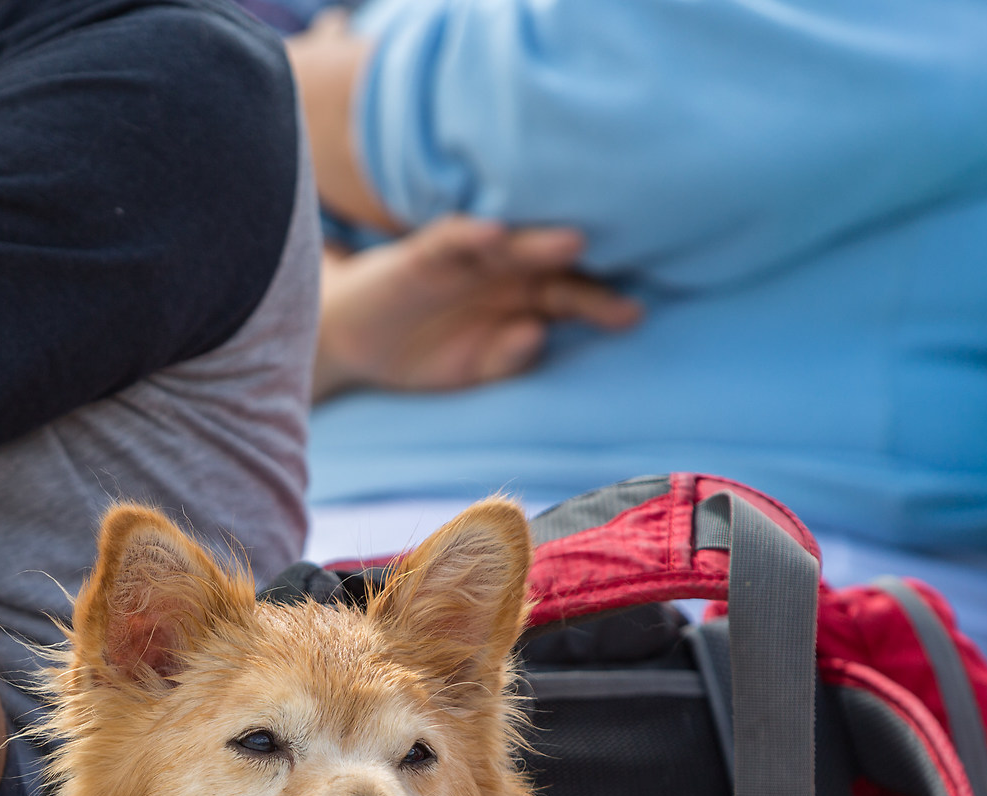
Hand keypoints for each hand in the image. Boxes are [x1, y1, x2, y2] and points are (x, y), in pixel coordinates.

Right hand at [315, 216, 642, 401]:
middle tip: (616, 279)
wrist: (353, 339)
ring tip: (572, 242)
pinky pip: (450, 239)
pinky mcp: (425, 253)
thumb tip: (537, 335)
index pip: (570, 297)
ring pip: (510, 245)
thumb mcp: (472, 369)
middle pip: (552, 269)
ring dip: (538, 243)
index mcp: (522, 299)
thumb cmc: (424, 353)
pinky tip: (492, 234)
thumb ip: (507, 357)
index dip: (601, 304)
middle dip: (585, 274)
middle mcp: (503, 274)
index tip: (633, 315)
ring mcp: (466, 260)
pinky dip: (470, 234)